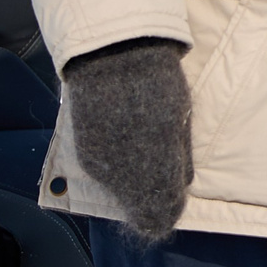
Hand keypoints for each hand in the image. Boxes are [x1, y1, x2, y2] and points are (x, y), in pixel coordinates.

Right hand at [63, 38, 192, 241]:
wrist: (112, 57)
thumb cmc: (157, 84)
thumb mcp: (180, 121)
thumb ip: (180, 160)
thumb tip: (182, 185)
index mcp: (156, 161)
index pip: (161, 207)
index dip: (170, 209)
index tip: (175, 203)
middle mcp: (123, 171)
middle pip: (138, 204)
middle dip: (153, 202)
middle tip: (165, 188)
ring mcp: (100, 163)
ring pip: (121, 191)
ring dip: (134, 185)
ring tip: (146, 159)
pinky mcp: (84, 154)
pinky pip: (105, 174)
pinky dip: (117, 170)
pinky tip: (125, 151)